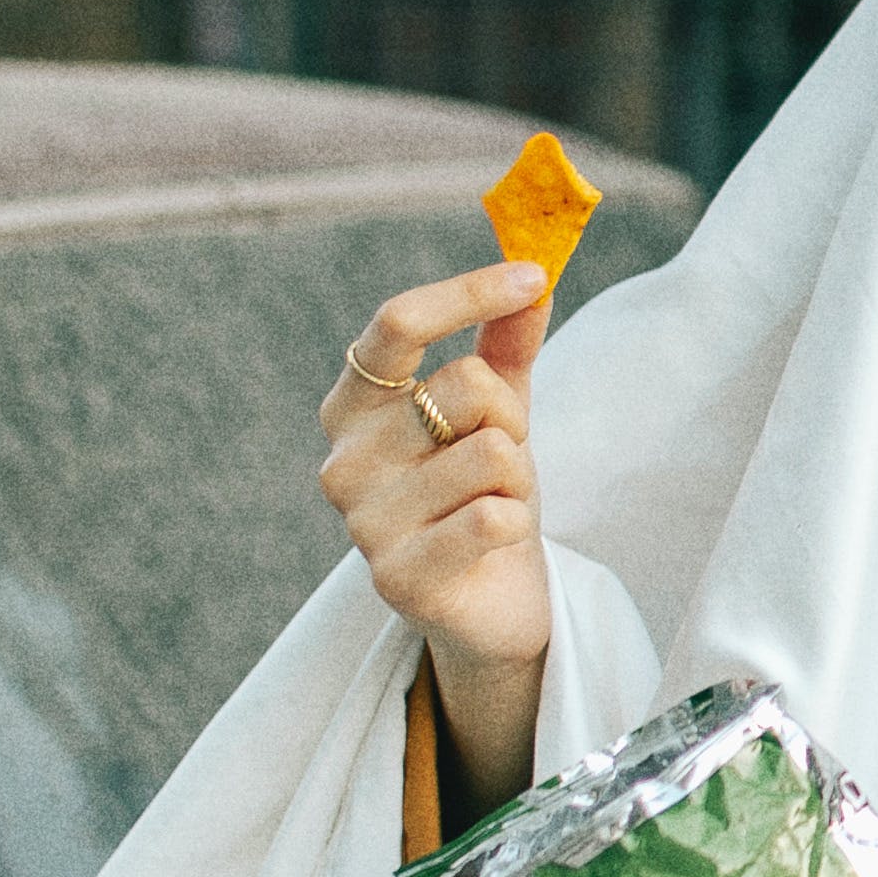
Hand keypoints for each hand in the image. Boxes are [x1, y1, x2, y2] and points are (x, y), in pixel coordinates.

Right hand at [318, 260, 554, 813]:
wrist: (492, 601)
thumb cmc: (485, 494)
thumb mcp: (499, 411)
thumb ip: (507, 344)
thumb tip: (534, 275)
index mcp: (353, 405)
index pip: (396, 323)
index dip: (468, 292)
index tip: (531, 276)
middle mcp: (343, 459)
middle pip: (465, 385)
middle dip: (512, 419)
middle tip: (503, 461)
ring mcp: (362, 523)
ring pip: (491, 453)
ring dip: (519, 480)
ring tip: (495, 506)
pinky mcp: (396, 579)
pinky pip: (494, 516)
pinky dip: (517, 524)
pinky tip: (495, 544)